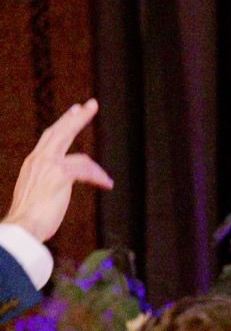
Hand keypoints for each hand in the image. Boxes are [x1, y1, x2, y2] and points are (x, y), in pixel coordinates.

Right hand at [3, 98, 112, 242]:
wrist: (23, 225)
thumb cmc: (29, 218)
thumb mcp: (35, 195)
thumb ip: (45, 186)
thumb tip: (53, 191)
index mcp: (32, 163)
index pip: (49, 138)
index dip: (63, 126)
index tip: (72, 114)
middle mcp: (38, 158)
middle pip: (60, 131)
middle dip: (77, 117)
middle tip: (91, 105)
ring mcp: (48, 164)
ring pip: (77, 152)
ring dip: (96, 168)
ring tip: (107, 181)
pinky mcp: (60, 174)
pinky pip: (86, 171)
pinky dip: (97, 179)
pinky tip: (106, 187)